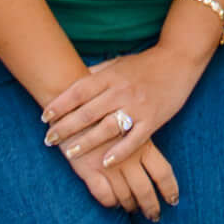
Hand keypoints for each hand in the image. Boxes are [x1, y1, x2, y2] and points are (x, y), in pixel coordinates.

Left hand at [39, 40, 206, 213]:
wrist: (178, 60)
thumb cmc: (144, 64)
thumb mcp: (117, 63)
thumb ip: (95, 74)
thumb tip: (70, 80)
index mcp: (110, 76)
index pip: (79, 91)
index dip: (60, 105)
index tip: (44, 117)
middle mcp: (121, 90)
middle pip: (87, 112)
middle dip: (65, 127)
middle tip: (49, 140)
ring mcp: (138, 106)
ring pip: (107, 128)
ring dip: (87, 142)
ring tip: (70, 154)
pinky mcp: (153, 119)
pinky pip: (134, 139)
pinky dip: (119, 152)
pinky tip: (105, 162)